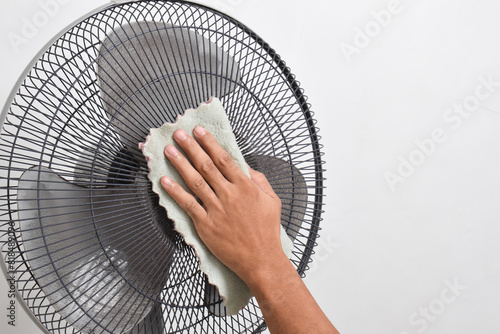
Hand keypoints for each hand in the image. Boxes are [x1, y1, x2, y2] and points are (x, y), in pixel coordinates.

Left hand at [160, 126, 286, 284]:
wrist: (261, 260)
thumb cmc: (266, 232)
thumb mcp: (272, 201)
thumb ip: (259, 181)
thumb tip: (246, 167)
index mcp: (245, 187)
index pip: (224, 159)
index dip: (209, 143)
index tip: (199, 132)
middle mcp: (229, 195)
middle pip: (206, 165)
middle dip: (191, 147)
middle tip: (179, 134)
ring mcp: (216, 209)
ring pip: (194, 181)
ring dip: (180, 164)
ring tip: (169, 151)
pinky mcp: (206, 225)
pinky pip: (187, 204)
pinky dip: (175, 192)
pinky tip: (165, 181)